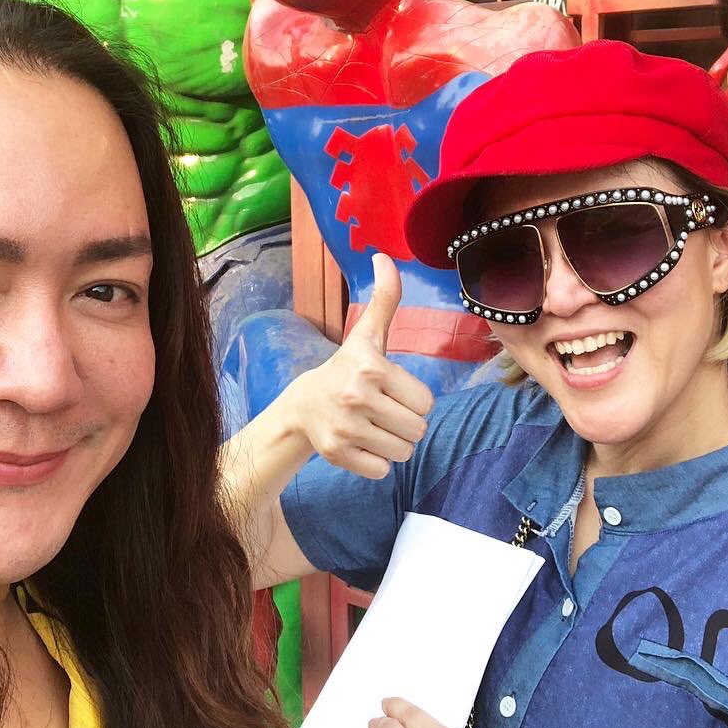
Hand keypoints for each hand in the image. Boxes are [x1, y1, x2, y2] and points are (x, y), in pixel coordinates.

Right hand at [289, 254, 434, 478]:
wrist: (302, 406)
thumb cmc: (345, 369)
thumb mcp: (367, 335)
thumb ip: (384, 299)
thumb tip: (384, 256)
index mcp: (370, 367)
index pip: (426, 401)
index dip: (413, 399)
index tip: (391, 391)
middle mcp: (356, 397)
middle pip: (417, 429)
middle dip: (405, 424)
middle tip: (383, 412)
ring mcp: (345, 428)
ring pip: (403, 452)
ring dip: (394, 444)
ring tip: (373, 427)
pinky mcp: (337, 454)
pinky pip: (382, 470)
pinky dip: (376, 462)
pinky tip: (361, 444)